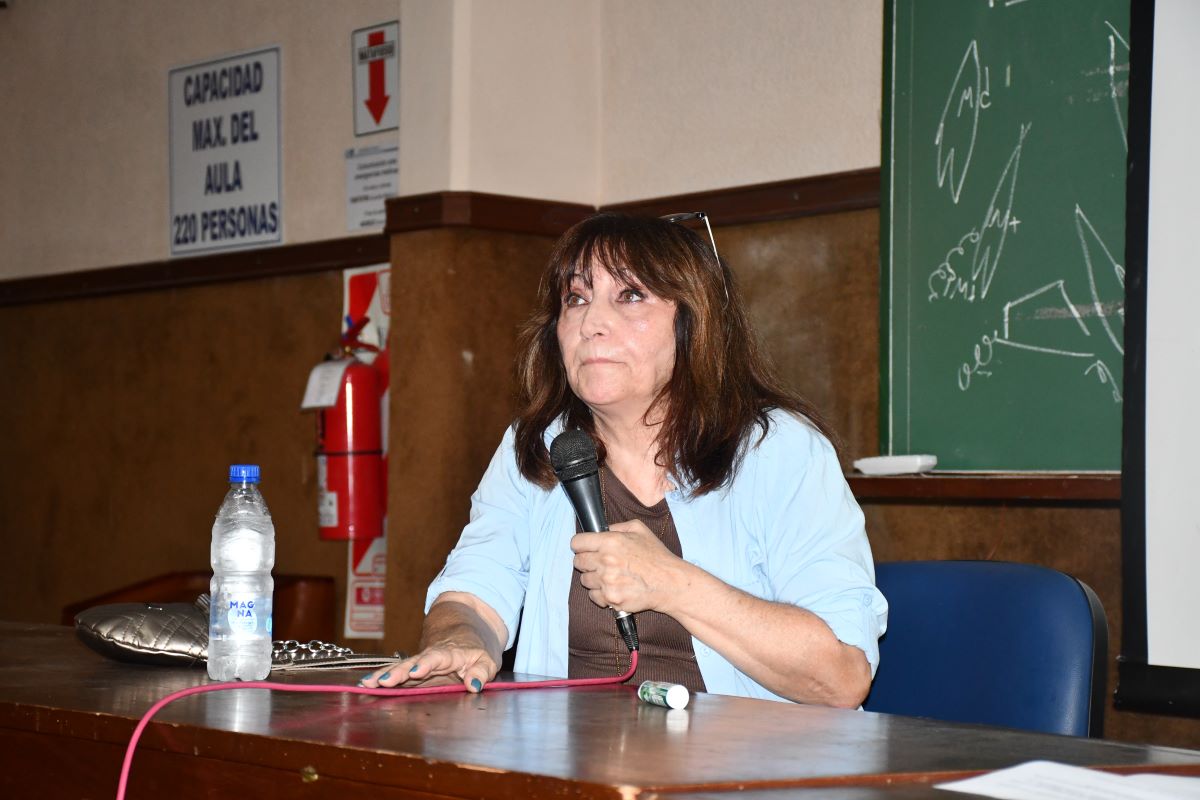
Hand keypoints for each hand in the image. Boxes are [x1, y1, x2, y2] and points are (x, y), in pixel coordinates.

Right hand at [359, 643, 498, 692]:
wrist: (464, 631)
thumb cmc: (476, 649)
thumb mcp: (487, 660)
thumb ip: (481, 672)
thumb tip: (474, 685)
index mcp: (450, 653)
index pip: (437, 657)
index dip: (427, 664)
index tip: (416, 671)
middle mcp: (430, 656)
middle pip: (412, 663)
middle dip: (398, 673)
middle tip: (384, 681)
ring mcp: (419, 662)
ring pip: (400, 667)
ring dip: (384, 675)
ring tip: (368, 683)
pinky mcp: (412, 669)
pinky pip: (396, 673)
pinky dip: (381, 678)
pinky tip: (365, 684)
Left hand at [571, 519, 680, 613]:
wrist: (670, 583)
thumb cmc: (657, 556)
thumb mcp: (639, 530)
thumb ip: (616, 526)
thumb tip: (600, 530)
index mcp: (611, 541)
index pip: (577, 542)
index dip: (580, 545)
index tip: (584, 548)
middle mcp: (606, 561)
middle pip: (578, 562)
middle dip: (586, 561)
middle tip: (599, 562)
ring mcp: (607, 582)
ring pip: (584, 580)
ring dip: (593, 578)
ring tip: (609, 576)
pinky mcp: (611, 599)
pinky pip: (593, 596)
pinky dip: (600, 593)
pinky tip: (612, 588)